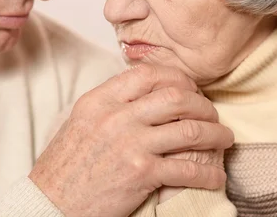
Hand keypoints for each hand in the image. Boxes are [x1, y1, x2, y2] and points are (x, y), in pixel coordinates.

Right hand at [29, 64, 233, 216]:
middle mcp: (116, 116)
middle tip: (211, 114)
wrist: (52, 202)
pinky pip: (188, 169)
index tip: (190, 88)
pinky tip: (216, 176)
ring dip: (216, 135)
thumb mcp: (82, 121)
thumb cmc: (66, 165)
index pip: (147, 74)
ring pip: (189, 130)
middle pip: (176, 97)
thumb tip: (147, 94)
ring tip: (224, 139)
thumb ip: (112, 103)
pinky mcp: (141, 173)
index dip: (177, 77)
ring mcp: (130, 144)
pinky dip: (209, 173)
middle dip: (203, 105)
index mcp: (100, 100)